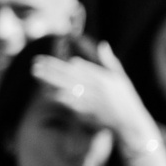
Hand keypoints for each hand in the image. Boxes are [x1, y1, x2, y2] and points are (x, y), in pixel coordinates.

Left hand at [31, 47, 156, 146]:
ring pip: (67, 86)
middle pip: (69, 75)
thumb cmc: (125, 98)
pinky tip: (48, 93)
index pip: (79, 67)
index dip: (62, 64)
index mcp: (103, 76)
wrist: (130, 121)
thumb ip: (109, 61)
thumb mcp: (120, 77)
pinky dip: (60, 98)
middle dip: (51, 69)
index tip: (47, 61)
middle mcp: (96, 86)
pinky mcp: (89, 111)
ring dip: (51, 80)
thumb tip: (102, 44)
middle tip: (35, 64)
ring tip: (36, 74)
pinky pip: (72, 103)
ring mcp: (92, 98)